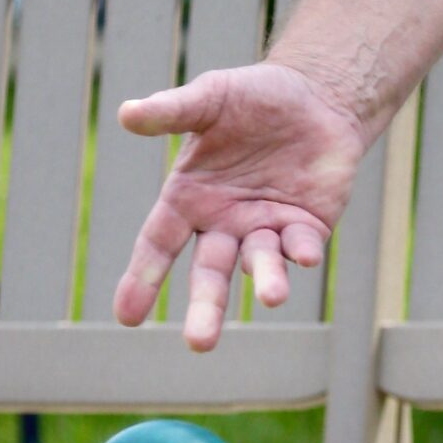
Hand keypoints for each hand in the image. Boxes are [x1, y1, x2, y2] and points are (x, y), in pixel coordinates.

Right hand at [112, 60, 369, 350]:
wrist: (316, 97)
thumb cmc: (254, 98)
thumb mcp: (210, 98)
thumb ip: (172, 111)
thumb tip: (126, 112)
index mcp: (189, 199)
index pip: (158, 244)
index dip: (142, 279)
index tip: (126, 318)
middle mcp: (223, 222)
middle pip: (209, 273)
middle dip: (206, 308)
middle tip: (199, 345)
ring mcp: (265, 228)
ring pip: (260, 265)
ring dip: (266, 280)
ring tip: (273, 297)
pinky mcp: (306, 227)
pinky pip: (300, 246)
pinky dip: (302, 253)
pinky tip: (306, 257)